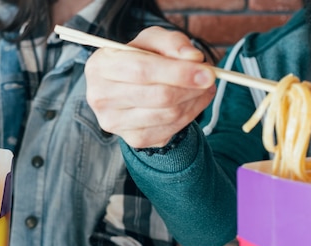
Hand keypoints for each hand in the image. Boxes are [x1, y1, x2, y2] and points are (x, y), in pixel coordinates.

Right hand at [85, 26, 216, 148]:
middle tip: (210, 78)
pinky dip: (190, 114)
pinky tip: (194, 101)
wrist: (129, 88)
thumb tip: (193, 58)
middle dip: (190, 87)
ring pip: (168, 114)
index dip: (177, 72)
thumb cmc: (139, 59)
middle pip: (157, 96)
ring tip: (203, 86)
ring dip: (194, 100)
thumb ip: (172, 42)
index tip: (206, 72)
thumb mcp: (152, 41)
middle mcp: (100, 97)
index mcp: (99, 66)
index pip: (141, 71)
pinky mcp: (132, 139)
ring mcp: (114, 122)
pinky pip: (170, 129)